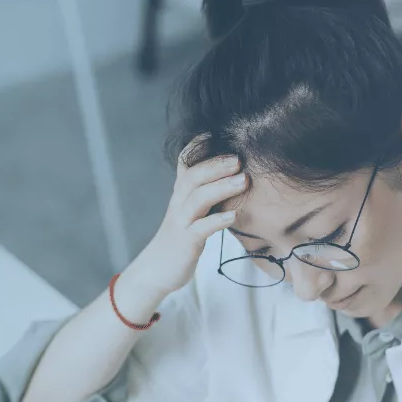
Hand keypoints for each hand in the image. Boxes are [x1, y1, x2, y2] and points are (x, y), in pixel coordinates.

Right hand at [121, 140, 247, 299]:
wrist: (158, 269)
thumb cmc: (181, 239)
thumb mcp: (192, 211)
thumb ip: (207, 194)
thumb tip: (235, 177)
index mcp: (181, 194)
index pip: (185, 163)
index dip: (197, 146)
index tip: (216, 132)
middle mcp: (179, 204)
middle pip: (193, 176)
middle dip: (216, 165)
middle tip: (240, 158)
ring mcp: (181, 222)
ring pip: (197, 199)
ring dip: (221, 187)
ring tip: (243, 180)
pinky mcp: (185, 242)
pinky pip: (200, 229)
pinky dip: (216, 221)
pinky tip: (232, 217)